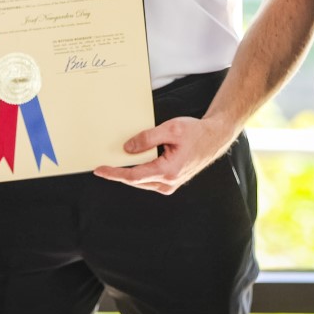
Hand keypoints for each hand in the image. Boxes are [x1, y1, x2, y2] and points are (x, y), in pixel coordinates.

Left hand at [92, 115, 234, 194]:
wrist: (214, 138)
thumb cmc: (195, 132)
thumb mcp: (170, 128)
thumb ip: (147, 138)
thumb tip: (128, 148)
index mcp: (168, 170)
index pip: (134, 176)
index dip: (115, 173)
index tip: (100, 170)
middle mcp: (169, 182)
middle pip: (135, 180)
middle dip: (118, 172)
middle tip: (102, 163)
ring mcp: (170, 184)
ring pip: (141, 181)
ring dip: (128, 172)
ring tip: (115, 162)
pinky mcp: (170, 182)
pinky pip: (149, 179)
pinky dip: (139, 171)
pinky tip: (133, 162)